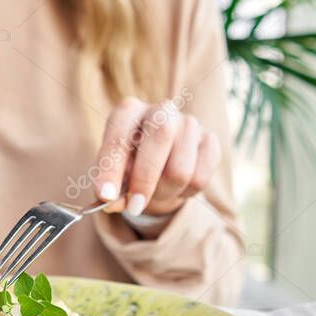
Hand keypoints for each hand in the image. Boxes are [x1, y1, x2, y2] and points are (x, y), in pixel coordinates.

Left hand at [93, 97, 220, 217]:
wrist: (162, 164)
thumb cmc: (131, 167)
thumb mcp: (114, 175)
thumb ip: (110, 188)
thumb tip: (109, 201)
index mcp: (129, 111)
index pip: (119, 137)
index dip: (111, 169)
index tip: (105, 196)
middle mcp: (161, 110)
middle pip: (160, 138)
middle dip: (145, 179)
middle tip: (134, 206)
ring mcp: (189, 123)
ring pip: (180, 169)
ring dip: (165, 192)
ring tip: (157, 193)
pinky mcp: (210, 140)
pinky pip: (200, 178)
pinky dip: (186, 193)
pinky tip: (177, 187)